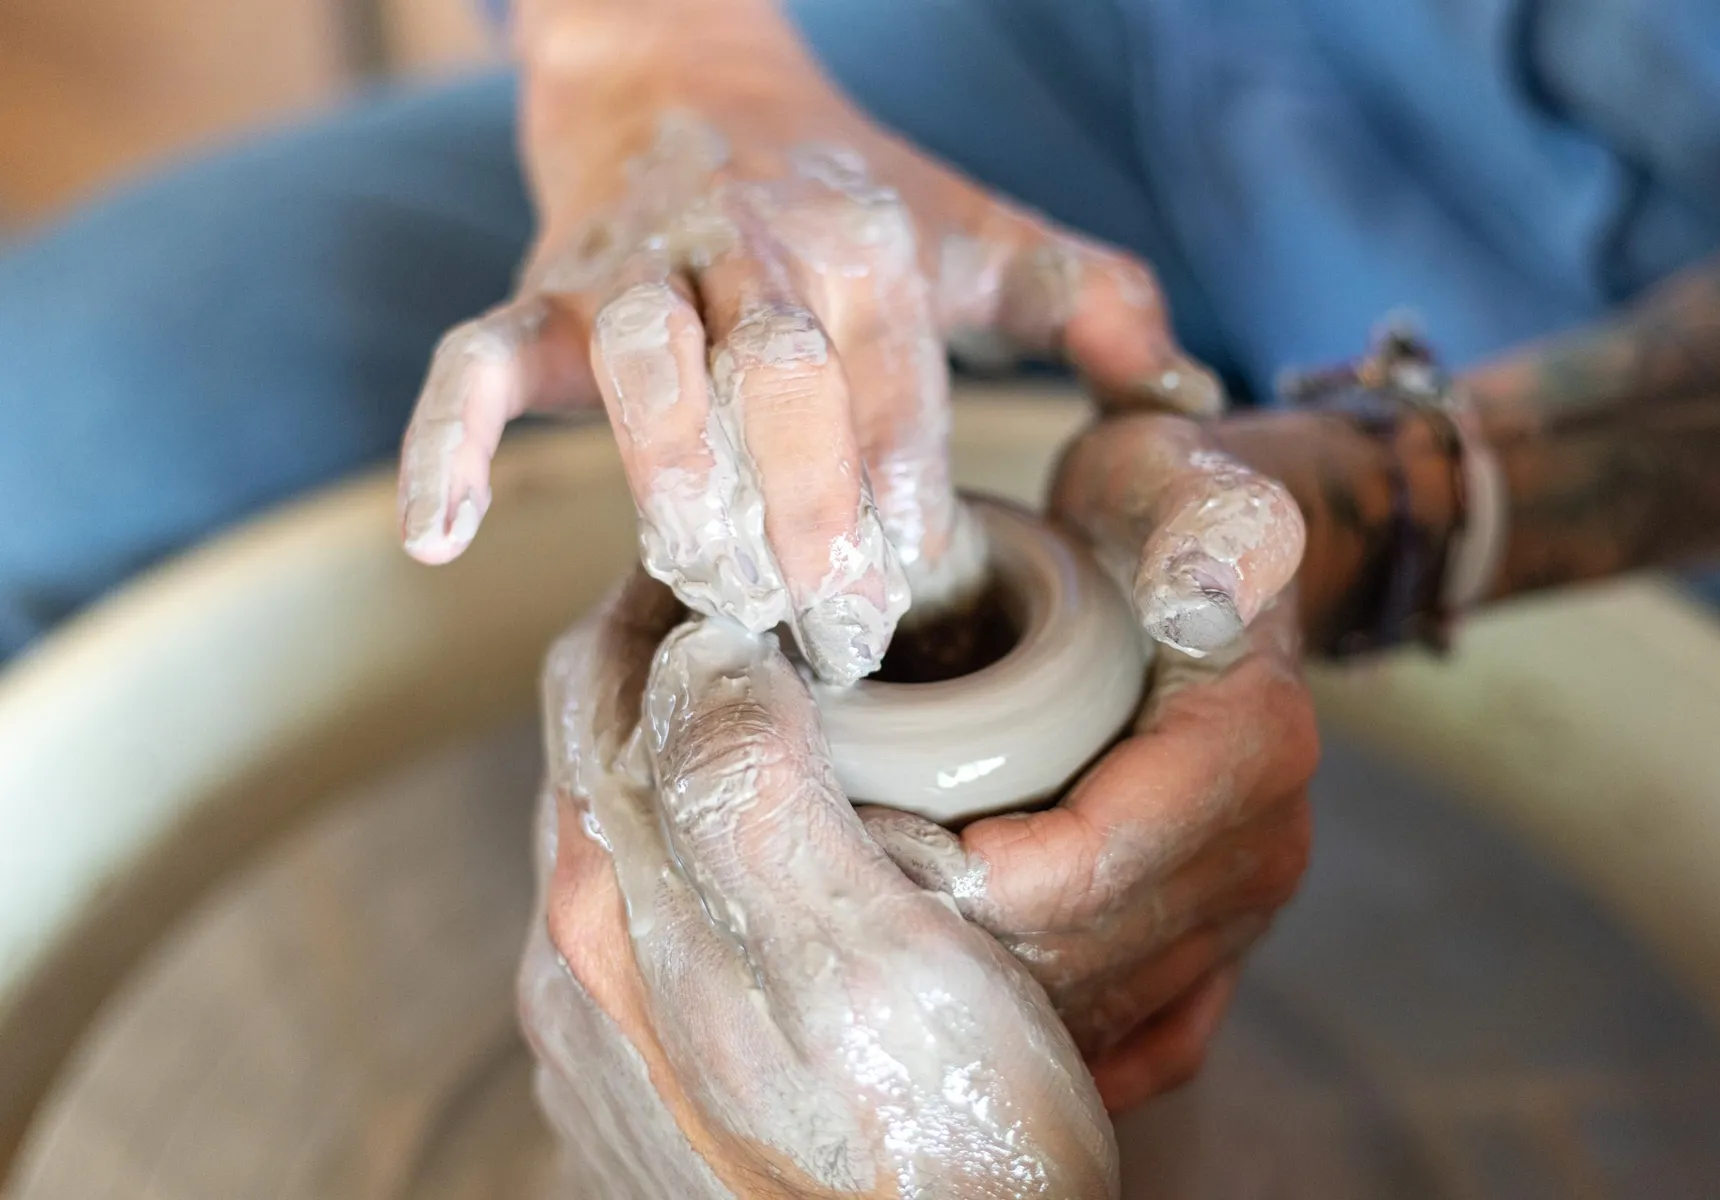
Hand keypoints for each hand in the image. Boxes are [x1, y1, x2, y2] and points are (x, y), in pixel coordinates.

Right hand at [396, 0, 1218, 684]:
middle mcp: (747, 242)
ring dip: (668, 485)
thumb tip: (1185, 390)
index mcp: (860, 239)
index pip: (888, 372)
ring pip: (641, 368)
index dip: (899, 482)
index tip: (910, 592)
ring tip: (702, 596)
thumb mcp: (977, 233)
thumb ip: (1088, 301)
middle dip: (803, 508)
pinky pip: (474, 361)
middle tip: (828, 639)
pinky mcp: (540, 296)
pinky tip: (442, 539)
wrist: (687, 83)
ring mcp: (632, 268)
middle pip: (774, 373)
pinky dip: (449, 439)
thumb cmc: (848, 195)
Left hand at [521, 571, 1118, 1197]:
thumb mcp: (872, 960)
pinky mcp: (649, 1084)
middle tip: (780, 603)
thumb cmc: (938, 1164)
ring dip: (690, 748)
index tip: (753, 542)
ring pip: (624, 833)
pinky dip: (704, 846)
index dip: (671, 587)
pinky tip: (793, 853)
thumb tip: (696, 649)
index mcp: (617, 909)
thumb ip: (756, 792)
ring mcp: (606, 1036)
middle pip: (597, 750)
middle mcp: (580, 968)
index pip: (598, 678)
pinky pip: (653, 919)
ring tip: (799, 708)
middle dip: (672, 655)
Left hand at [860, 414, 1317, 1113]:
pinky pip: (1127, 1042)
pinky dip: (1037, 1041)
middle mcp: (1258, 857)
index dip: (958, 877)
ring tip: (859, 946)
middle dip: (948, 944)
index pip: (1087, 865)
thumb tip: (1198, 595)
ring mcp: (1234, 920)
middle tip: (821, 904)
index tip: (850, 842)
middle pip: (1077, 960)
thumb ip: (1207, 523)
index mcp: (1252, 753)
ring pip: (1091, 1014)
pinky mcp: (1205, 956)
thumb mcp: (1181, 484)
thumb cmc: (1162, 513)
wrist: (1201, 568)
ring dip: (974, 999)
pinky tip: (951, 1023)